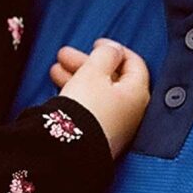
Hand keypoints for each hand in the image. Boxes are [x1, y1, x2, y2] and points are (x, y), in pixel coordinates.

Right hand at [49, 39, 148, 156]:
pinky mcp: (101, 136)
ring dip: (77, 77)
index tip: (95, 43)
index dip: (115, 49)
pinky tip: (60, 89)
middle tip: (64, 55)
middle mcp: (132, 111)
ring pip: (99, 93)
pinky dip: (78, 95)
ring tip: (54, 71)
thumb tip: (114, 49)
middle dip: (86, 63)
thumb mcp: (94, 71)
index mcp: (138, 93)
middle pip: (112, 78)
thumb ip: (106, 54)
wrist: (70, 150)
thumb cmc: (86, 107)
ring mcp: (117, 126)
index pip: (134, 63)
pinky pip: (92, 108)